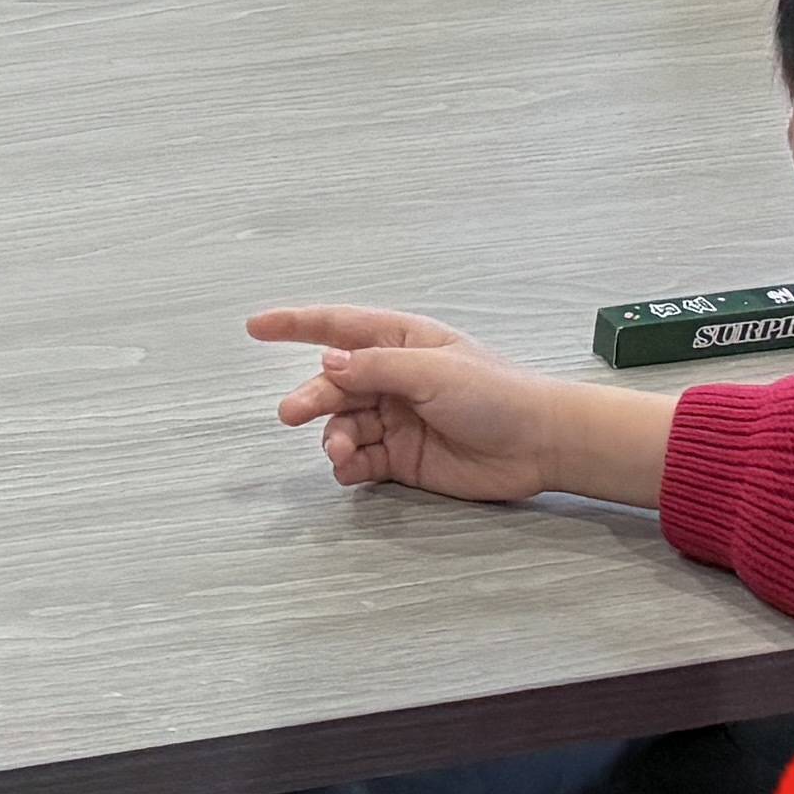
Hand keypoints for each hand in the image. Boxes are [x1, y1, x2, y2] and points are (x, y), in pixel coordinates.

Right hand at [251, 307, 660, 506]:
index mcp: (401, 341)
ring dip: (333, 436)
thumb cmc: (495, 394)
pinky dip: (348, 465)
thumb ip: (376, 367)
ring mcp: (397, 419)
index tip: (255, 327)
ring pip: (344, 423)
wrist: (539, 445)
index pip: (338, 327)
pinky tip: (349, 469)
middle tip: (291, 414)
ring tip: (339, 452)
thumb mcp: (433, 371)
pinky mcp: (403, 458)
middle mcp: (393, 378)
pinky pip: (361, 459)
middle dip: (311, 396)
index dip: (295, 324)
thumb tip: (326, 360)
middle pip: (335, 383)